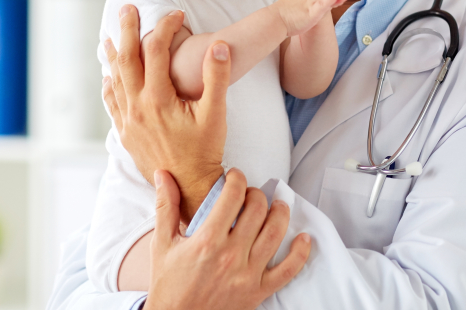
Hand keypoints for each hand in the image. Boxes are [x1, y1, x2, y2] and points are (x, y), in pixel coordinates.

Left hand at [102, 6, 225, 222]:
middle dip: (127, 30)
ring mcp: (128, 121)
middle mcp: (137, 107)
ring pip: (114, 79)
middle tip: (127, 8)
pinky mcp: (126, 133)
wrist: (188, 187)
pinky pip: (112, 102)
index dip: (165, 27)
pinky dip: (109, 83)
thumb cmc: (205, 150)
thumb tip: (219, 45)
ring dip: (113, 54)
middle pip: (126, 59)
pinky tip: (109, 75)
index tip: (177, 15)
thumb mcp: (216, 113)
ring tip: (110, 35)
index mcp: (158, 99)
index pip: (156, 50)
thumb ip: (217, 77)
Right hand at [144, 168, 310, 309]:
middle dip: (256, 194)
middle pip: (257, 210)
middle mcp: (230, 256)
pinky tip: (303, 239)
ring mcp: (247, 274)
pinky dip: (300, 253)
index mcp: (207, 240)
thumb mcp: (162, 244)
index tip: (235, 177)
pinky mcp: (257, 291)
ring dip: (280, 213)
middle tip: (251, 194)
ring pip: (275, 234)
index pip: (232, 197)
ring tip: (276, 206)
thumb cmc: (168, 284)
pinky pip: (287, 271)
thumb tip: (163, 174)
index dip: (237, 179)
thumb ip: (165, 206)